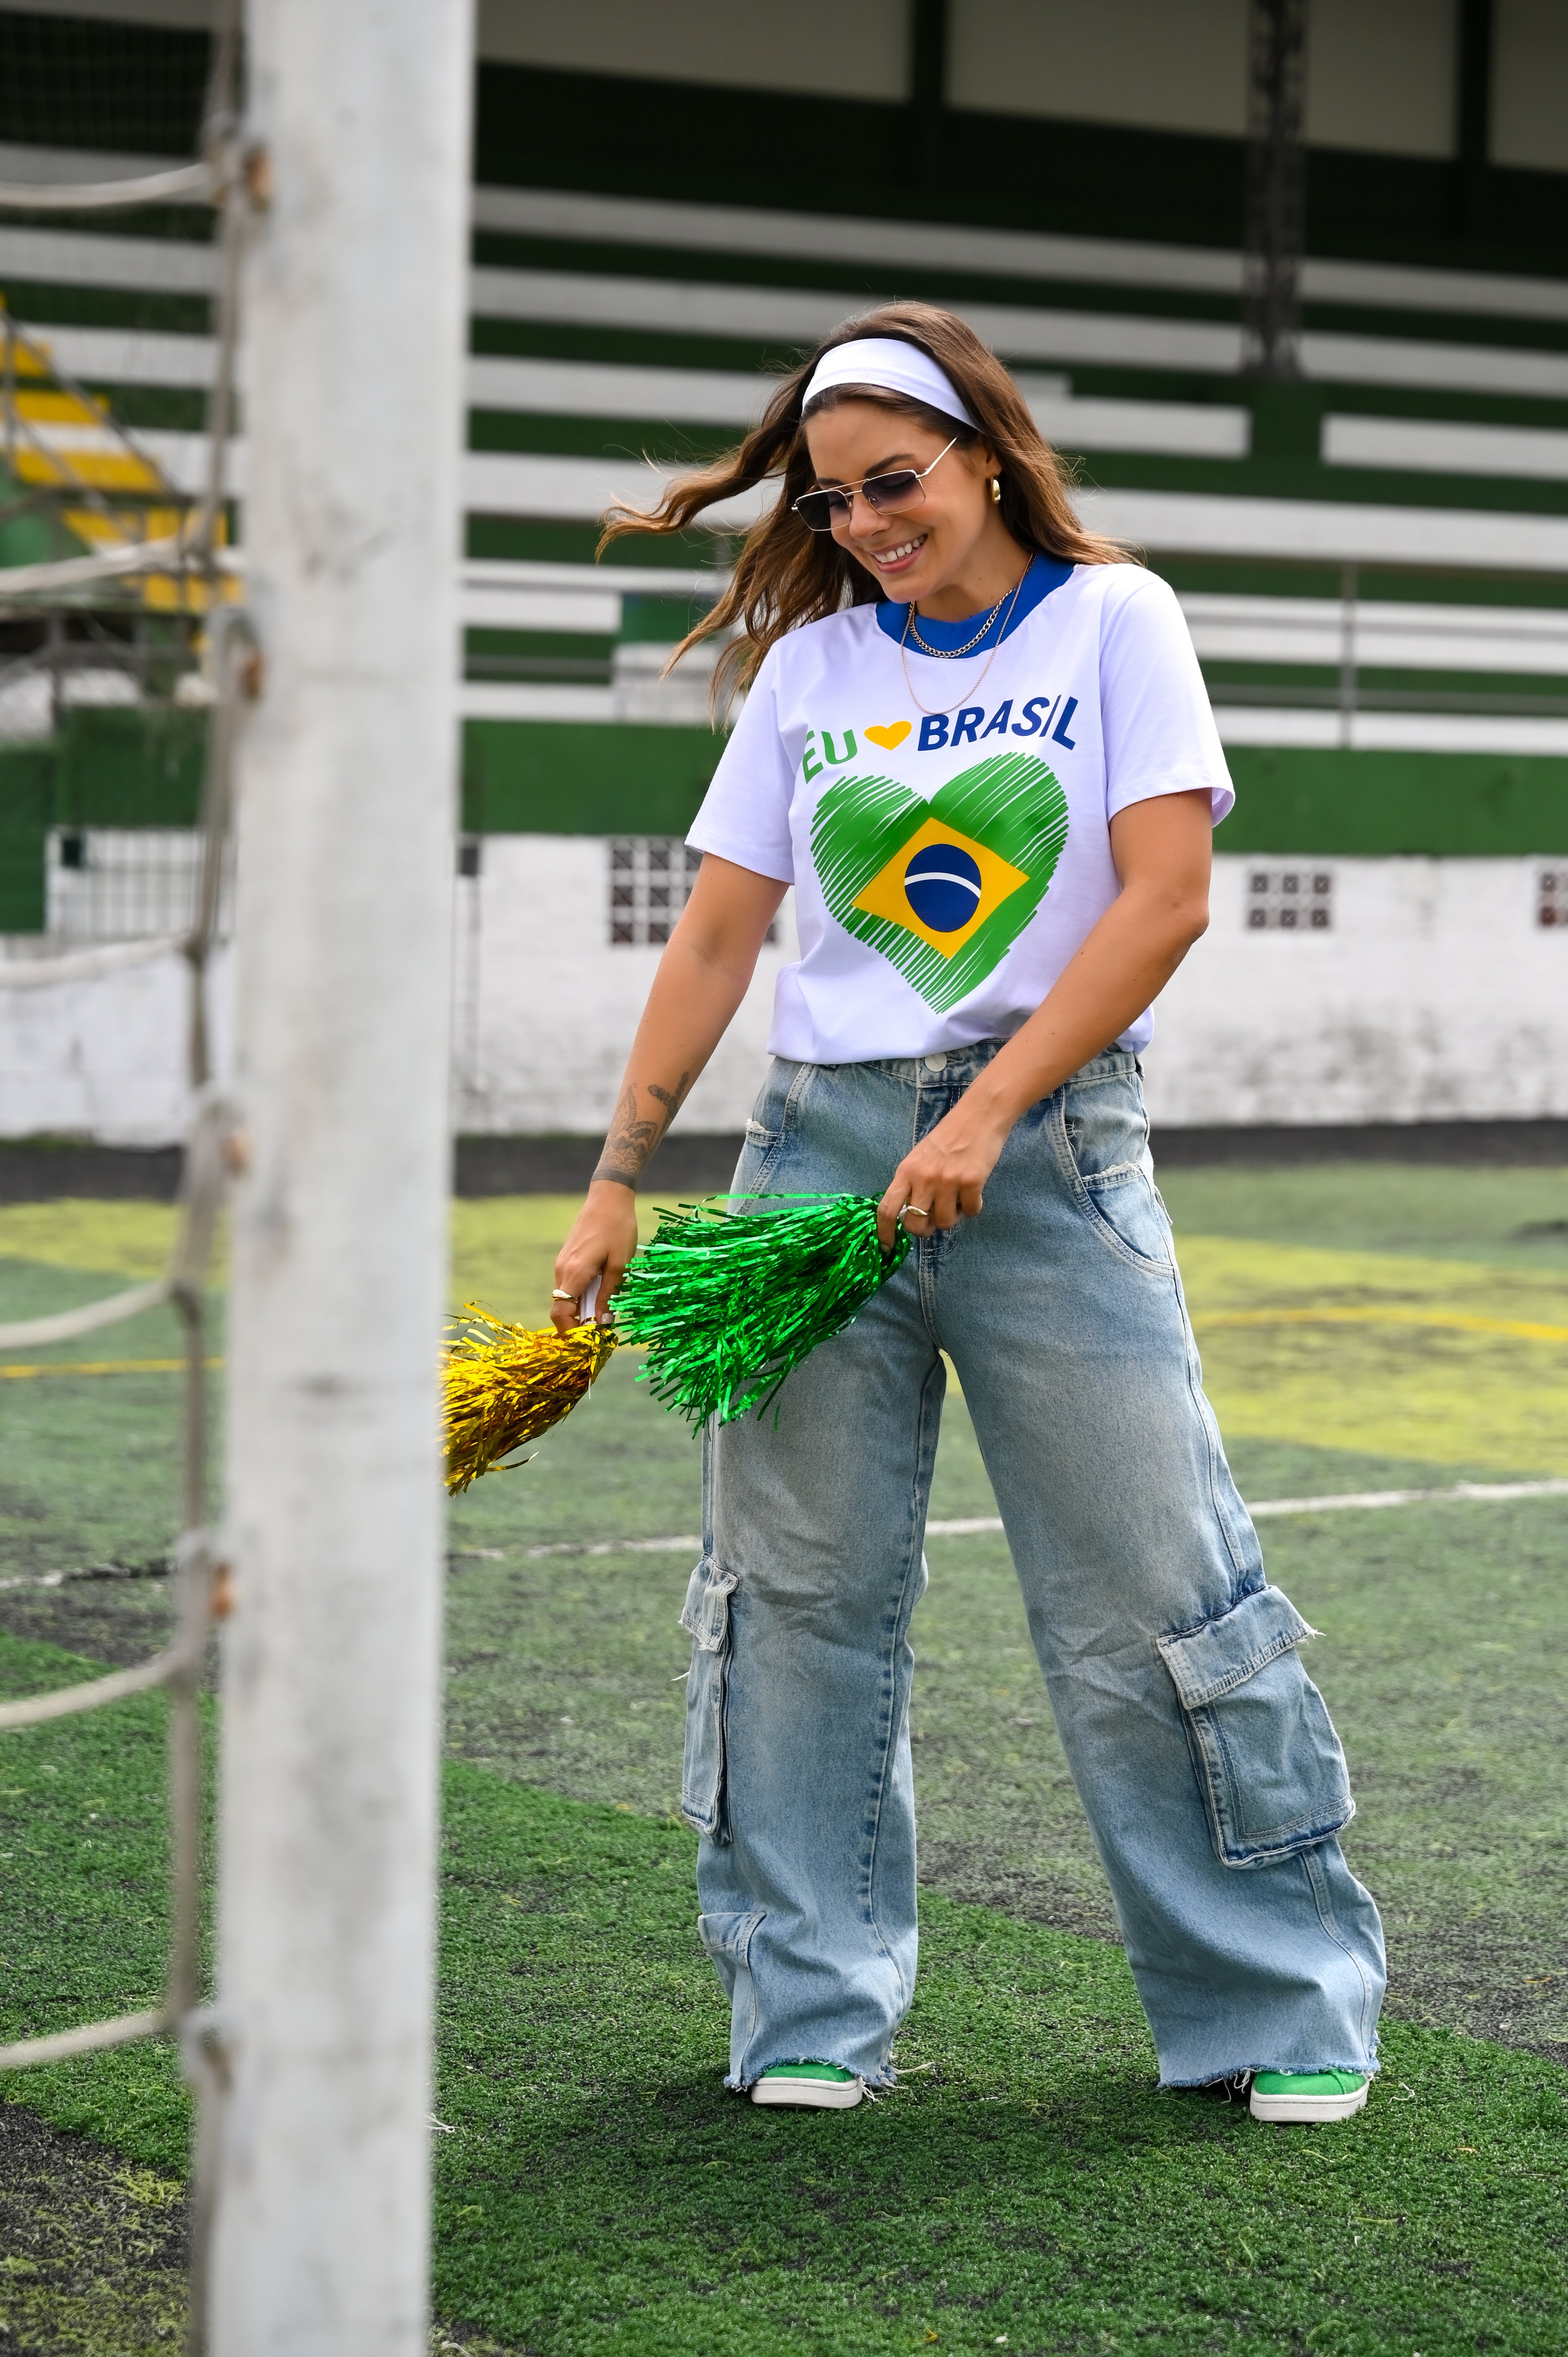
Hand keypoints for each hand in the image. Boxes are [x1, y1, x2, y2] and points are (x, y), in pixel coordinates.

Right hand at [551, 1180, 638, 1334]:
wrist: (608, 1197)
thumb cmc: (618, 1228)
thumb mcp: (620, 1265)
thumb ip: (608, 1295)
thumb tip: (603, 1323)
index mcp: (574, 1273)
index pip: (560, 1313)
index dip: (570, 1332)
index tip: (588, 1342)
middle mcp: (562, 1270)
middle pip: (561, 1308)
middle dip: (577, 1325)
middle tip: (600, 1334)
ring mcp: (562, 1263)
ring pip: (565, 1297)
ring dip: (581, 1310)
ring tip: (605, 1316)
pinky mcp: (567, 1258)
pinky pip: (570, 1285)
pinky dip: (581, 1296)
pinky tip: (600, 1295)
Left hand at [875, 1095, 1011, 1250]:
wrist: (979, 1116)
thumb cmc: (948, 1138)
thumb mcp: (920, 1158)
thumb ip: (912, 1184)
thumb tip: (910, 1216)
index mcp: (906, 1171)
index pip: (886, 1208)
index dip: (884, 1232)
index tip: (887, 1247)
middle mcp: (923, 1178)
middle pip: (914, 1224)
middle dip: (924, 1229)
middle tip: (933, 1220)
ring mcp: (947, 1180)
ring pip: (944, 1222)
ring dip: (952, 1216)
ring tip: (957, 1197)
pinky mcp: (971, 1182)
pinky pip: (970, 1212)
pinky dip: (973, 1207)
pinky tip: (974, 1190)